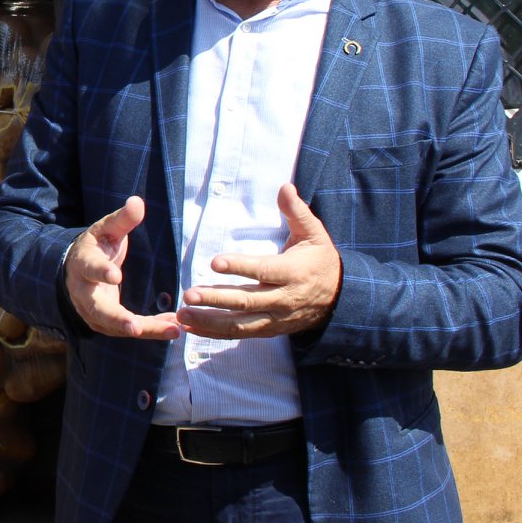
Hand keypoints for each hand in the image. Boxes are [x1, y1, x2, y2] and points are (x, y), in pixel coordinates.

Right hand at [64, 196, 180, 339]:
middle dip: (117, 319)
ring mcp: (94, 313)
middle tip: (135, 326)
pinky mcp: (107, 325)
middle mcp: (85, 293)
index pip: (90, 268)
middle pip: (99, 309)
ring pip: (117, 326)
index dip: (101, 272)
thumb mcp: (105, 230)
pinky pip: (130, 330)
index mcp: (83, 264)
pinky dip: (152, 330)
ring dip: (145, 329)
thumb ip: (121, 219)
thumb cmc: (95, 248)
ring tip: (172, 329)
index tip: (116, 276)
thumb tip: (137, 201)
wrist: (76, 271)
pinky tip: (174, 327)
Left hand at [177, 184, 340, 338]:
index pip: (263, 271)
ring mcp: (275, 318)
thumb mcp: (314, 234)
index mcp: (293, 272)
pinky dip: (214, 333)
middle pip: (247, 302)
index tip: (215, 263)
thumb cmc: (319, 260)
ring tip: (182, 314)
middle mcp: (283, 298)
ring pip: (240, 324)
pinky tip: (191, 327)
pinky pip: (240, 334)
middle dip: (216, 299)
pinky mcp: (269, 330)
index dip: (240, 267)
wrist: (339, 298)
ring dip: (209, 321)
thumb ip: (297, 212)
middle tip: (189, 294)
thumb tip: (284, 187)